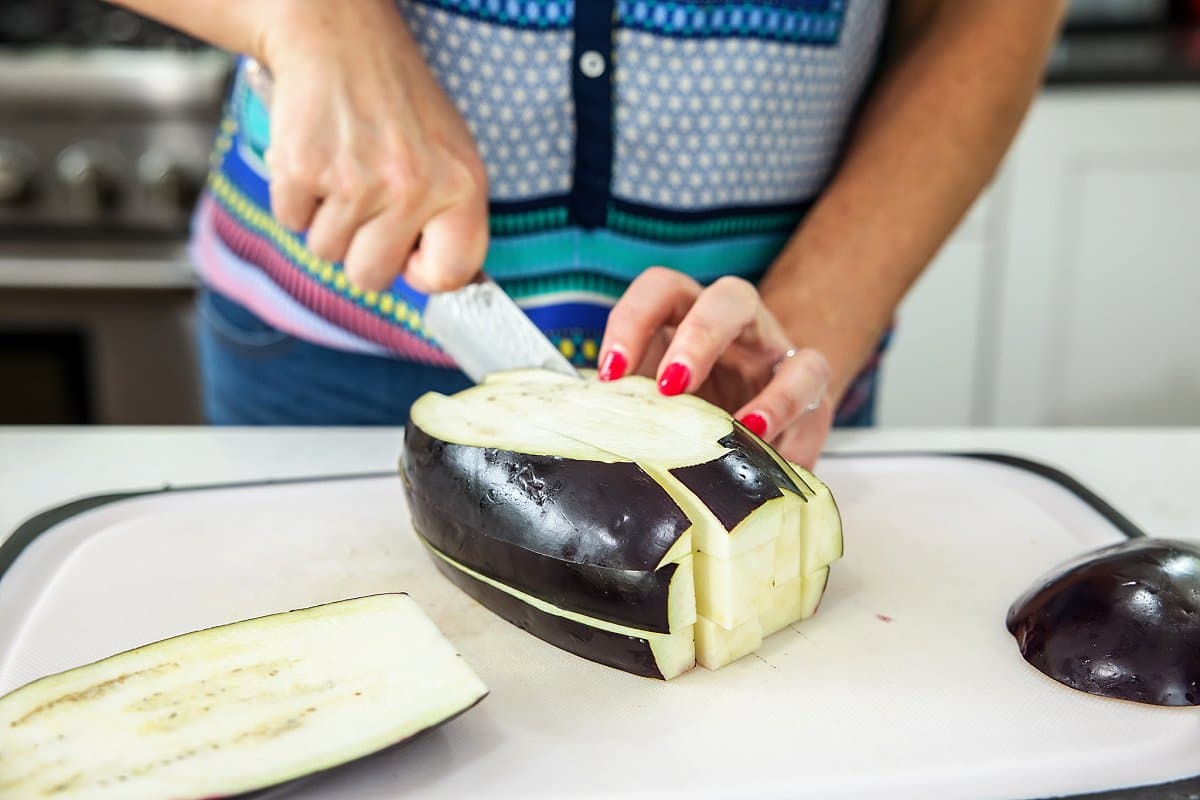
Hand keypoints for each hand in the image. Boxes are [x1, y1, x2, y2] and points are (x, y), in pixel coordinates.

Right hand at [256, 0, 487, 292]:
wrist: (339, 37)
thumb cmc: (398, 103)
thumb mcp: (450, 155)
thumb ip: (450, 219)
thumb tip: (439, 284)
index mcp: (462, 186)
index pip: (451, 276)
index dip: (423, 272)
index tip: (411, 252)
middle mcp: (413, 188)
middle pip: (372, 278)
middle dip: (361, 250)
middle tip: (366, 202)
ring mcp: (355, 182)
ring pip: (327, 252)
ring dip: (327, 220)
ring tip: (344, 168)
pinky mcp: (303, 170)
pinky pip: (291, 223)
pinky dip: (296, 197)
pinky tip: (317, 157)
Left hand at [598, 267, 834, 468]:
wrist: (755, 412)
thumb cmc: (690, 402)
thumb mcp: (655, 399)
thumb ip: (630, 404)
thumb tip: (586, 429)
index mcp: (687, 314)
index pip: (660, 291)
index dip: (632, 321)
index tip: (609, 374)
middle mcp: (739, 324)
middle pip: (727, 298)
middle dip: (699, 337)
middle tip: (672, 386)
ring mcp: (779, 355)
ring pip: (799, 356)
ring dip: (770, 393)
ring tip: (743, 428)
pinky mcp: (814, 395)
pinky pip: (812, 388)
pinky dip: (792, 418)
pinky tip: (768, 450)